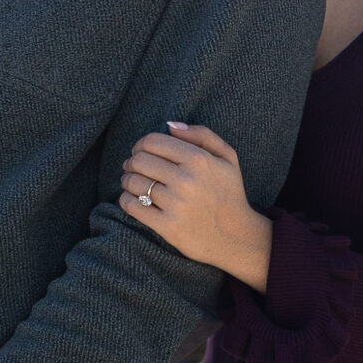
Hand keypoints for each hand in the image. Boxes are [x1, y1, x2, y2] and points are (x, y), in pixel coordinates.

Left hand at [119, 123, 272, 290]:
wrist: (236, 237)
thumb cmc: (229, 193)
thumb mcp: (227, 157)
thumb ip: (202, 134)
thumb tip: (170, 125)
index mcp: (199, 159)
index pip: (153, 141)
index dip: (141, 144)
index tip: (141, 151)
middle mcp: (186, 180)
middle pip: (139, 160)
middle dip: (132, 161)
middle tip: (133, 167)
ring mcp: (176, 205)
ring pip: (133, 182)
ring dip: (127, 180)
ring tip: (131, 182)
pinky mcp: (167, 227)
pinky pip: (133, 206)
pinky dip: (126, 199)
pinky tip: (133, 198)